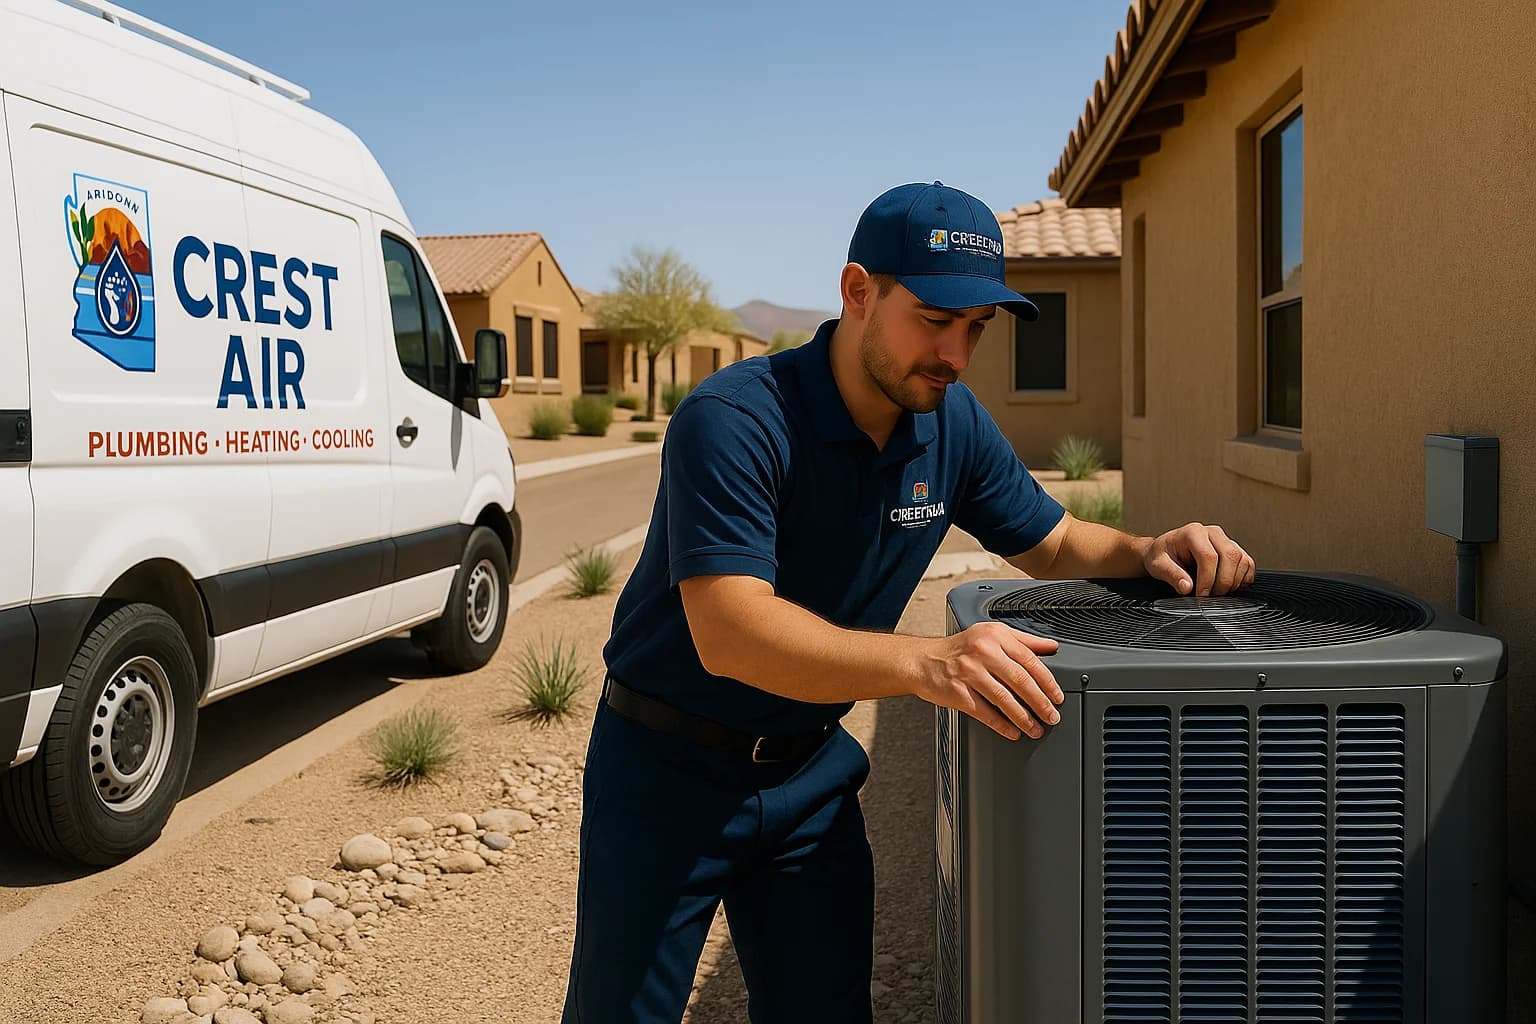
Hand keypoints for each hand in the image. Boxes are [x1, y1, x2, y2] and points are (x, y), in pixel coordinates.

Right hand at [915, 622, 1062, 740]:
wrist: (922, 661)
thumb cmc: (958, 649)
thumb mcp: (990, 634)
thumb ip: (1023, 640)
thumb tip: (1052, 647)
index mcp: (994, 636)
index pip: (1029, 660)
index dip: (1047, 681)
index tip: (1057, 696)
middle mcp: (982, 652)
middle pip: (1020, 681)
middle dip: (1040, 702)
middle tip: (1052, 716)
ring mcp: (969, 673)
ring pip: (1004, 700)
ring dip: (1024, 718)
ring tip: (1036, 729)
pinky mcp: (958, 693)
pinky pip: (985, 713)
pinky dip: (1002, 725)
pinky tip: (1012, 732)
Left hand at [1144, 522, 1255, 596]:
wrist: (1166, 550)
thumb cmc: (1162, 556)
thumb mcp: (1157, 565)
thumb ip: (1171, 575)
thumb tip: (1187, 587)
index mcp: (1193, 532)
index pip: (1208, 556)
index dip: (1207, 579)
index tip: (1201, 595)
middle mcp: (1212, 533)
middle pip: (1230, 556)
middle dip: (1223, 582)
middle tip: (1211, 597)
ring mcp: (1226, 540)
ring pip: (1242, 560)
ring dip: (1234, 582)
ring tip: (1217, 594)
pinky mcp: (1234, 549)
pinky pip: (1248, 564)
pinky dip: (1243, 579)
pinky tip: (1229, 588)